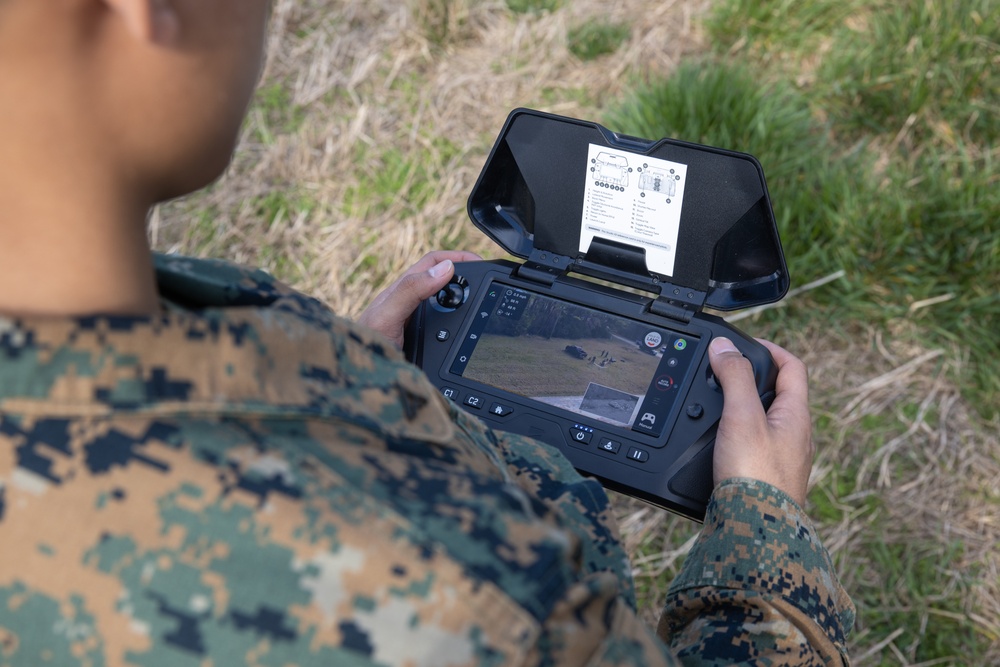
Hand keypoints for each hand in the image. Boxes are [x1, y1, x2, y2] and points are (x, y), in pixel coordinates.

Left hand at [358, 250, 481, 347]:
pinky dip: (460, 330)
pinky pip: (445, 332)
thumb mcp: (386, 315)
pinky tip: (467, 338)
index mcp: (402, 290)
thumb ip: (411, 291)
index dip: (456, 257)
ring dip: (465, 306)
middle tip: (490, 288)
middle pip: (444, 283)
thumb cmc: (362, 345)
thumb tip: (445, 269)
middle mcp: (410, 304)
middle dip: (467, 280)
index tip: (481, 262)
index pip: (432, 262)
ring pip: (447, 308)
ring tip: (484, 310)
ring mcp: (415, 325)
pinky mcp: (421, 345)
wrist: (353, 380)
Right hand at [709, 337, 813, 505]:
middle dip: (754, 379)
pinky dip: (738, 434)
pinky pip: (756, 446)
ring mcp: (784, 459)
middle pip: (780, 394)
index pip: (793, 368)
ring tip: (718, 403)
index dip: (771, 349)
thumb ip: (734, 378)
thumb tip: (725, 347)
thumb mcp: (742, 416)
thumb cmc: (755, 476)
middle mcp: (795, 436)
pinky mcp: (767, 478)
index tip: (746, 344)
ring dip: (745, 407)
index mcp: (797, 416)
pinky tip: (720, 442)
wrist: (757, 530)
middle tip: (725, 372)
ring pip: (767, 422)